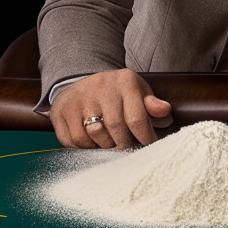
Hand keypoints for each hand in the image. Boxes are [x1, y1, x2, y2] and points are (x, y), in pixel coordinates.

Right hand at [49, 68, 173, 149]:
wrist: (83, 83)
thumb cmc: (118, 94)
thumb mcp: (138, 94)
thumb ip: (153, 106)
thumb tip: (165, 112)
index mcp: (125, 81)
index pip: (137, 118)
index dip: (145, 137)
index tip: (148, 145)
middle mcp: (101, 86)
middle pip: (116, 129)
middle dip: (124, 144)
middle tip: (127, 146)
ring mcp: (79, 98)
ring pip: (94, 135)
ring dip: (104, 145)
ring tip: (109, 140)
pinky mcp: (62, 110)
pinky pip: (74, 140)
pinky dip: (85, 147)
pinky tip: (92, 140)